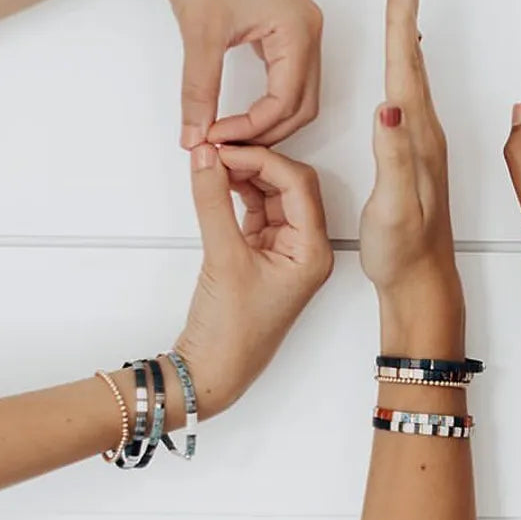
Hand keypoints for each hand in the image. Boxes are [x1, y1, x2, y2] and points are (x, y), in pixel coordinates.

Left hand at [159, 0, 322, 148]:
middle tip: (227, 144)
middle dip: (268, 131)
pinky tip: (242, 110)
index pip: (287, 101)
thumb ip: (199, 90)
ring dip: (271, 119)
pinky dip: (271, 101)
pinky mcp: (287, 29)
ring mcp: (302, 30)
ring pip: (300, 95)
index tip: (215, 137)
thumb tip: (194, 134)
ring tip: (232, 131)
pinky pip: (290, 78)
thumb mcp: (200, 34)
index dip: (252, 128)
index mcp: (299, 30)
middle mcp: (310, 31)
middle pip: (303, 105)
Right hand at [175, 143, 332, 416]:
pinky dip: (237, 194)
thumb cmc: (232, 332)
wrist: (214, 370)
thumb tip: (207, 159)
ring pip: (272, 196)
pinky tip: (217, 181)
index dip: (263, 159)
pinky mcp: (263, 255)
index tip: (227, 148)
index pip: (299, 185)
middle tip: (218, 150)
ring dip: (245, 176)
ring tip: (212, 162)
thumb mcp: (222, 257)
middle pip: (290, 185)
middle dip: (256, 162)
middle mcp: (306, 249)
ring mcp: (285, 251)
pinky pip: (256, 211)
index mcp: (313, 251)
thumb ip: (213, 201)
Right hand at [359, 0, 463, 353]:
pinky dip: (408, 72)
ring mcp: (423, 146)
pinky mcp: (417, 159)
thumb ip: (392, 158)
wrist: (424, 287)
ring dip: (410, 34)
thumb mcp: (395, 208)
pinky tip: (406, 72)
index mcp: (418, 137)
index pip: (407, 63)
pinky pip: (413, 100)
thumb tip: (389, 106)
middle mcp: (425, 134)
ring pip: (415, 75)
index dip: (401, 15)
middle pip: (414, 58)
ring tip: (407, 1)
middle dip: (407, 9)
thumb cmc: (405, 254)